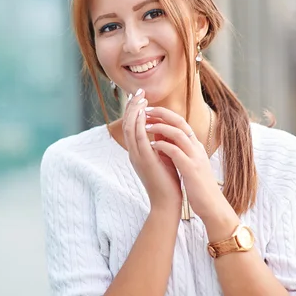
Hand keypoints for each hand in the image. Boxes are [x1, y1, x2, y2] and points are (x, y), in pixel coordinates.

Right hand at [122, 90, 181, 213]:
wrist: (167, 202)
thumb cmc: (168, 182)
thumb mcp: (164, 157)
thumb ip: (160, 143)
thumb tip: (163, 130)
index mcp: (137, 152)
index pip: (132, 127)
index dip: (134, 111)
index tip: (140, 97)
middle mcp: (134, 152)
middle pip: (127, 124)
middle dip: (132, 106)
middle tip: (137, 92)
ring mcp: (137, 156)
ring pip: (130, 128)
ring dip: (134, 111)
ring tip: (140, 97)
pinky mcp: (144, 159)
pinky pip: (138, 137)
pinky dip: (139, 123)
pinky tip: (143, 112)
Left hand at [145, 106, 233, 222]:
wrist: (211, 205)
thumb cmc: (197, 184)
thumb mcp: (187, 162)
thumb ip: (177, 148)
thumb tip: (161, 135)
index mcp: (195, 145)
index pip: (180, 122)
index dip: (164, 113)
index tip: (148, 110)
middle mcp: (196, 147)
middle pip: (180, 122)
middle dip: (161, 113)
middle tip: (145, 110)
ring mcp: (195, 157)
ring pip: (178, 134)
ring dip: (160, 127)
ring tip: (145, 126)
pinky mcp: (191, 169)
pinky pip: (176, 151)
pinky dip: (163, 146)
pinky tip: (152, 145)